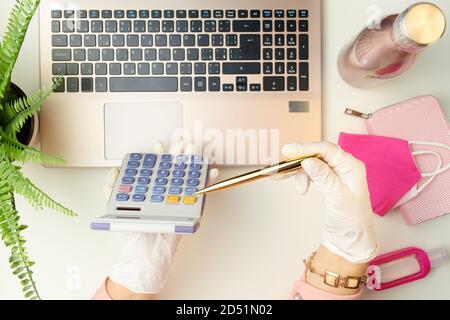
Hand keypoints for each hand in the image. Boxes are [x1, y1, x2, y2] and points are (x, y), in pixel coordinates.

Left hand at [102, 139, 218, 297]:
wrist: (147, 250)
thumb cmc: (135, 230)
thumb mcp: (116, 209)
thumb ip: (112, 190)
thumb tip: (113, 172)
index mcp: (151, 187)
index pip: (156, 166)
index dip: (158, 154)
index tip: (159, 145)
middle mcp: (167, 190)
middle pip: (174, 167)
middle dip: (178, 152)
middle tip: (180, 141)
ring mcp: (180, 196)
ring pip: (188, 175)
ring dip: (193, 161)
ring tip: (194, 150)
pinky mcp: (190, 206)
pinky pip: (201, 193)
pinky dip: (207, 181)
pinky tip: (210, 172)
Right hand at [282, 142, 377, 262]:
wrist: (350, 238)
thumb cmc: (350, 219)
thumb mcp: (337, 197)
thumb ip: (324, 177)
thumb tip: (308, 161)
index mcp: (351, 166)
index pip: (327, 150)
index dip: (307, 148)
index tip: (289, 150)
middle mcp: (344, 166)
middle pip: (317, 154)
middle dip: (299, 159)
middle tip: (282, 167)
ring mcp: (335, 172)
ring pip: (311, 163)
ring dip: (299, 172)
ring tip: (292, 184)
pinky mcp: (327, 179)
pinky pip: (311, 172)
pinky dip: (302, 177)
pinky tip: (300, 188)